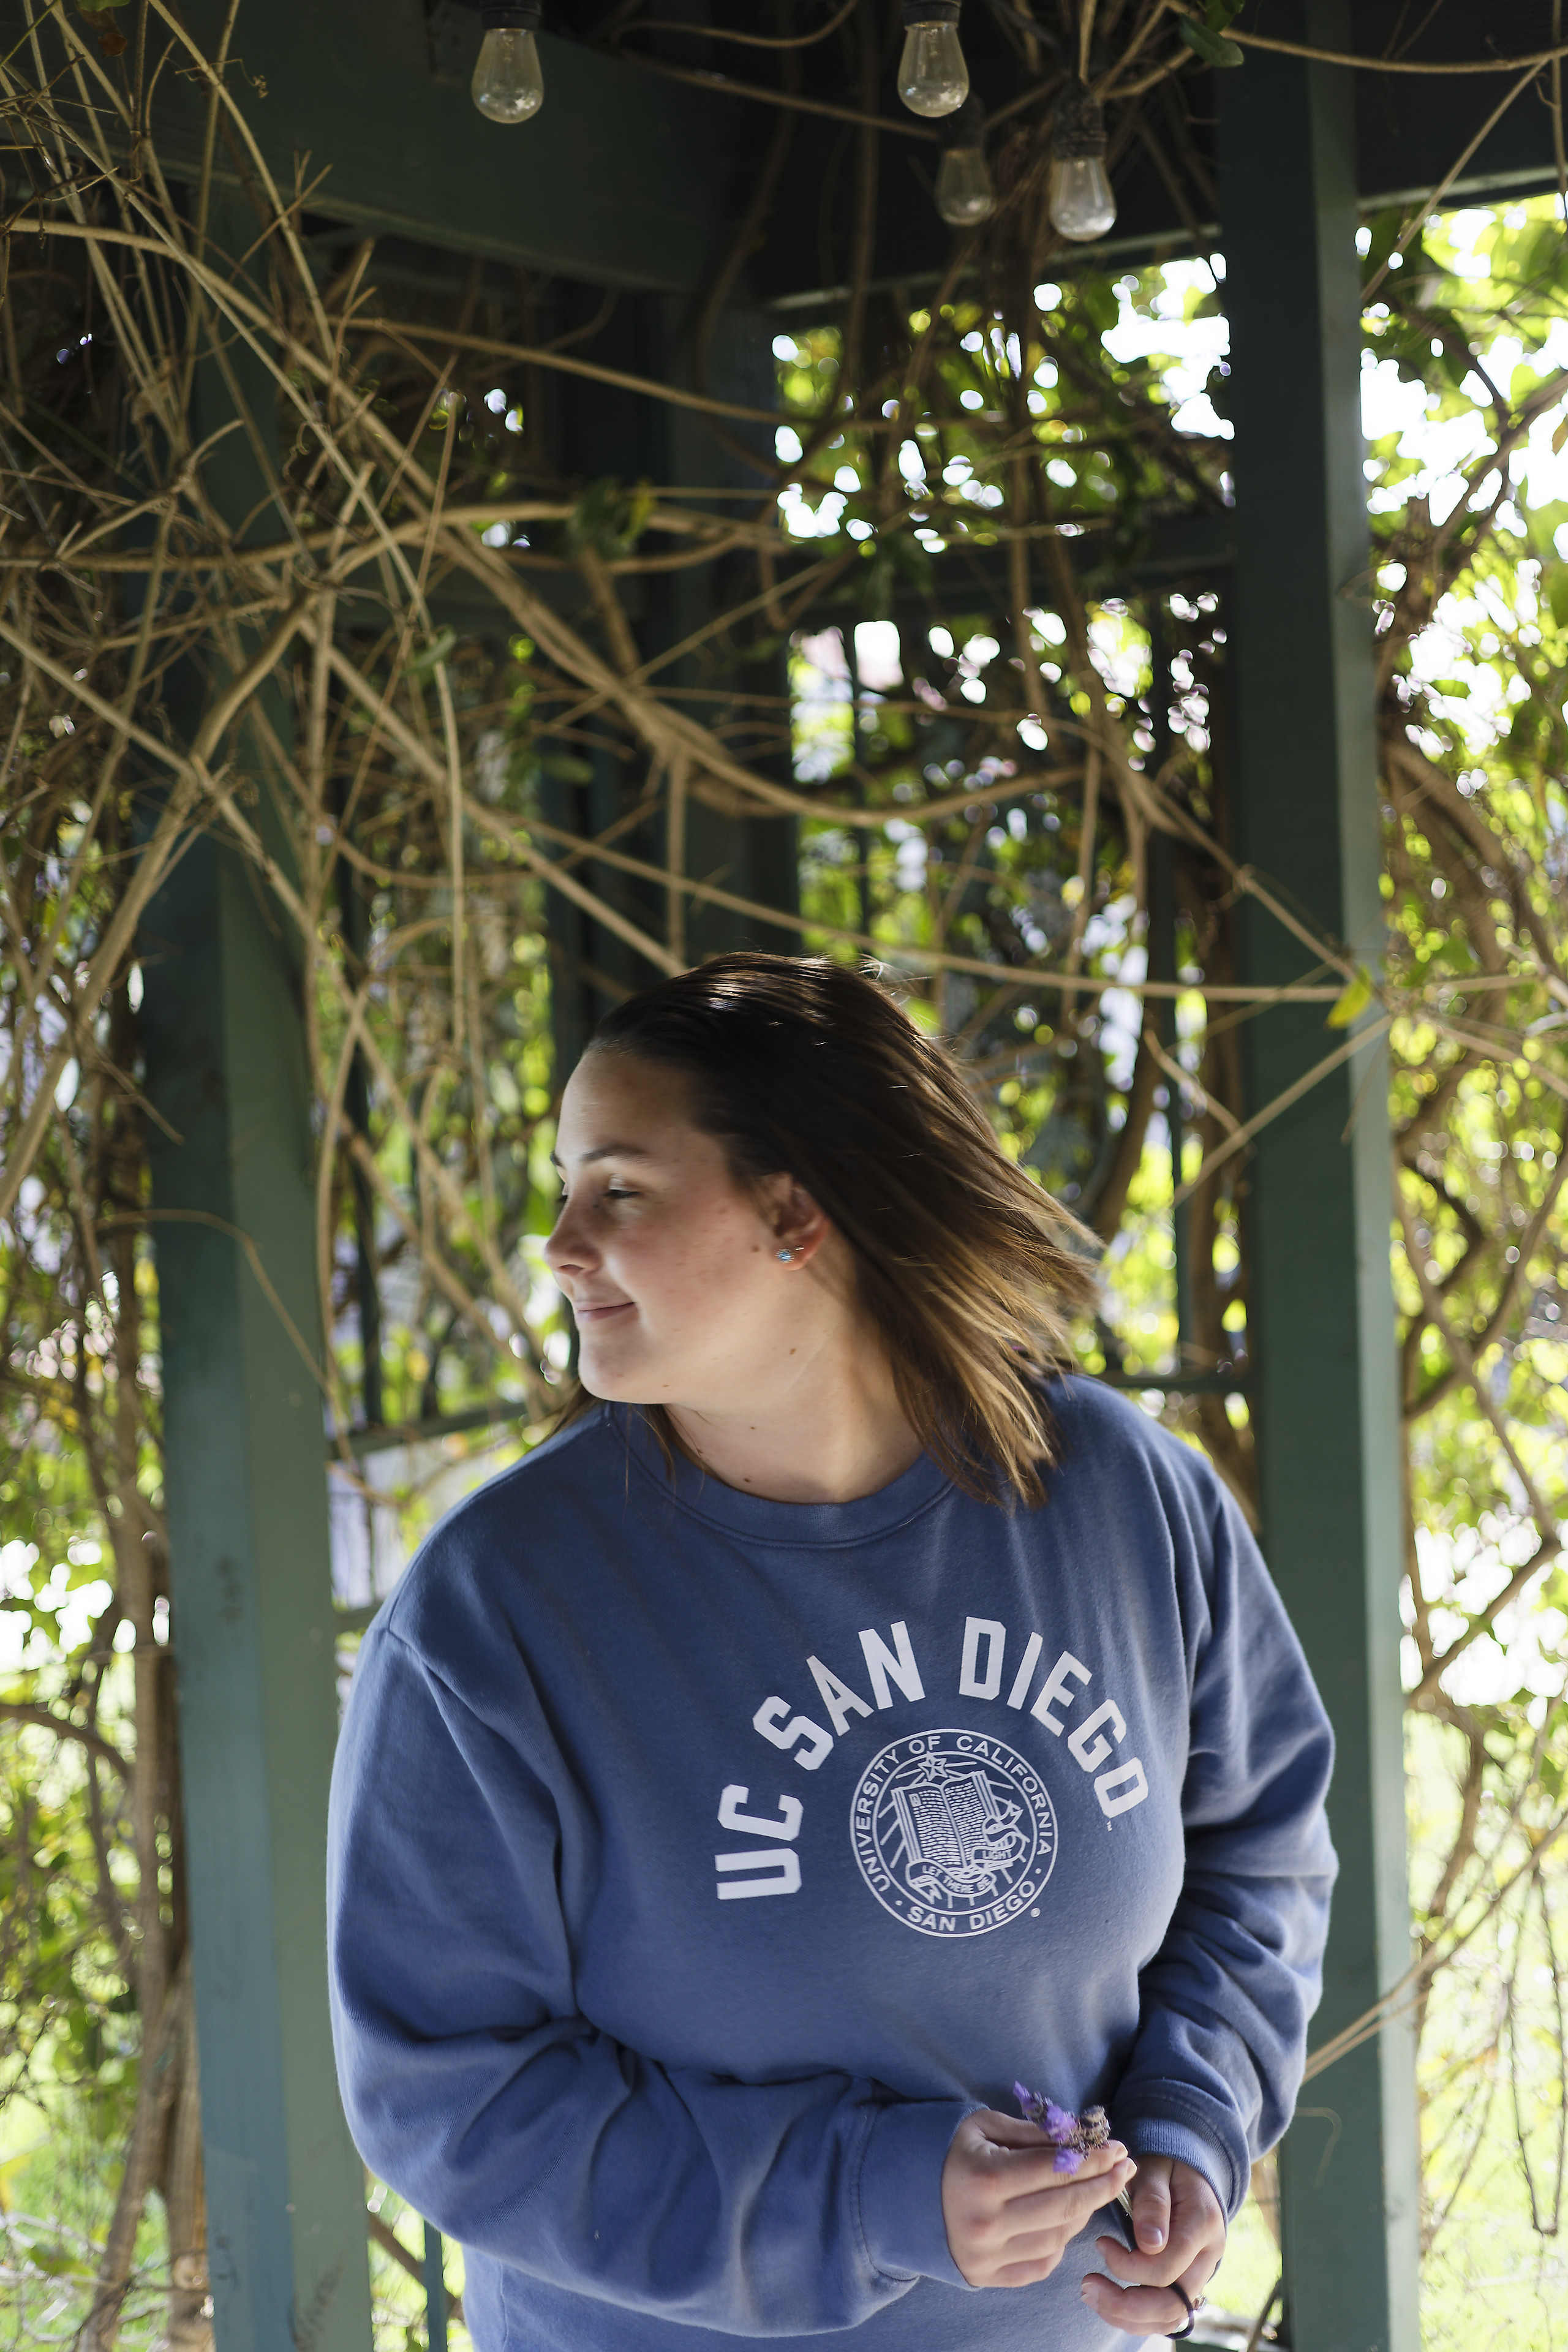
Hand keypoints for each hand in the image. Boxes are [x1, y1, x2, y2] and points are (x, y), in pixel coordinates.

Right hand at [941, 2108, 1136, 2288]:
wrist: (909, 2200)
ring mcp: (989, 2256)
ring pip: (1059, 2236)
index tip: (1119, 2149)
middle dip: (1103, 2185)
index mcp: (983, 2179)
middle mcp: (987, 2223)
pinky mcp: (990, 2277)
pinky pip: (1044, 2261)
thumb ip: (1031, 2134)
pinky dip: (1063, 2240)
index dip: (1093, 2160)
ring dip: (1087, 2210)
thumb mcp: (983, 2128)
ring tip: (1100, 2188)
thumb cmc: (954, 2154)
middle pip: (1064, 2206)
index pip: (1054, 2170)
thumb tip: (1081, 2140)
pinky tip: (1070, 2218)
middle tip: (1126, 2168)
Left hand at [1081, 2155, 1225, 2336]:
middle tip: (1087, 2286)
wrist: (1184, 2168)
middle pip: (1171, 2304)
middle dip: (1125, 2304)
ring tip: (1091, 2296)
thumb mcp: (1154, 2170)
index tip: (1100, 2242)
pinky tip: (1107, 2303)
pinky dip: (1135, 2317)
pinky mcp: (1186, 2285)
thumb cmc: (1163, 2165)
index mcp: (1203, 2224)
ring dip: (1126, 2316)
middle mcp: (1208, 2257)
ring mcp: (1200, 2275)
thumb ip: (1152, 2203)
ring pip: (1169, 2318)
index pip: (1167, 2266)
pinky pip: (1164, 2315)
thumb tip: (1150, 2244)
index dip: (1128, 2264)